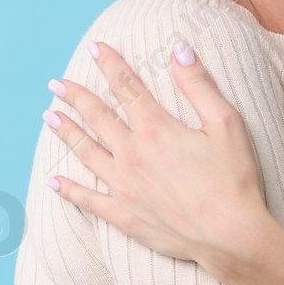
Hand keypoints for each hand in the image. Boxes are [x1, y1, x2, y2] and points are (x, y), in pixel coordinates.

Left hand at [42, 39, 274, 267]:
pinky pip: (88, 200)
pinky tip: (53, 181)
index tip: (95, 48)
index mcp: (156, 128)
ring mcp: (124, 186)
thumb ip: (198, 84)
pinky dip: (68, 190)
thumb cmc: (234, 179)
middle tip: (56, 84)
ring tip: (49, 117)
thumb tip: (179, 48)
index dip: (109, 63)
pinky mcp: (124, 215)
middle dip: (75, 96)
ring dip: (66, 132)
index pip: (125, 86)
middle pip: (97, 116)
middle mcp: (132, 154)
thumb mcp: (226, 123)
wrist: (230, 237)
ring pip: (86, 152)